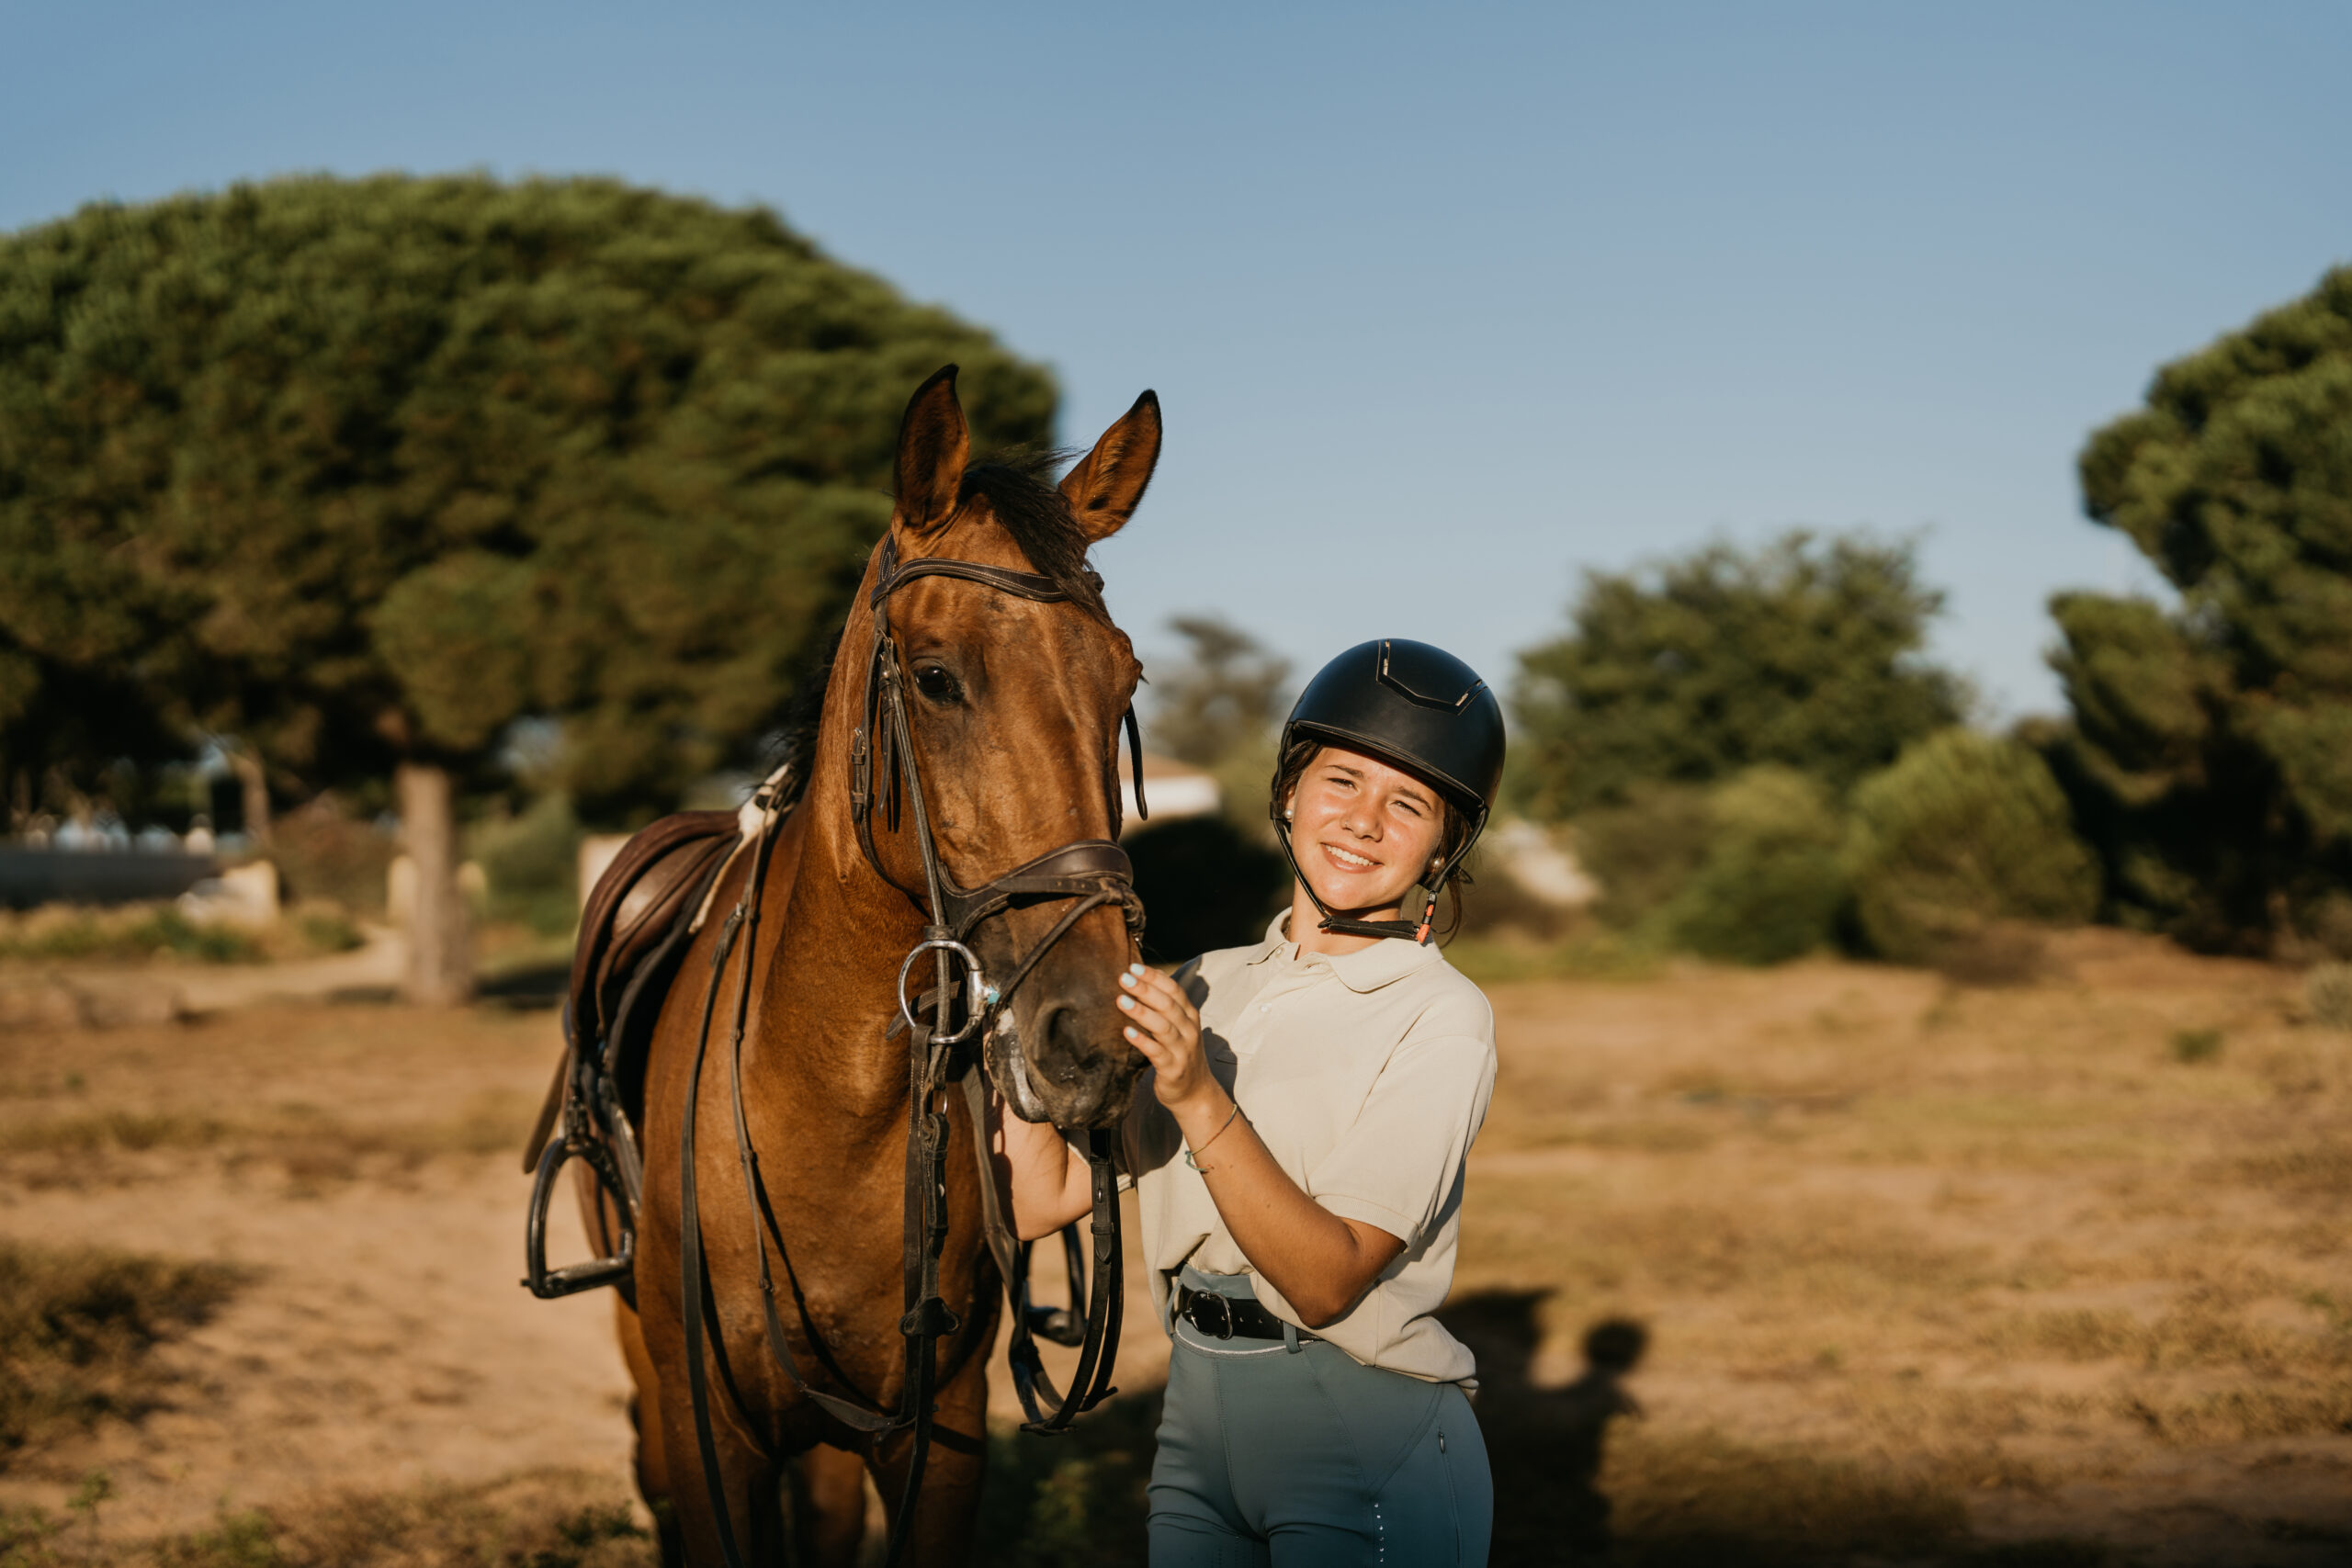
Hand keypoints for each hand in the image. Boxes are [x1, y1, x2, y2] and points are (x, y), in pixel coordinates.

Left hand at [1115, 962, 1217, 1115]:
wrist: (1195, 1093)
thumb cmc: (1180, 1053)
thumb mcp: (1178, 1026)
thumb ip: (1165, 1006)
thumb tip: (1144, 978)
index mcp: (1189, 1016)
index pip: (1174, 990)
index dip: (1154, 978)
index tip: (1133, 967)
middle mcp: (1188, 1030)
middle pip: (1168, 1005)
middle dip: (1145, 989)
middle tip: (1123, 978)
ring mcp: (1182, 1050)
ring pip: (1163, 1027)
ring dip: (1141, 1012)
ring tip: (1120, 1000)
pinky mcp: (1173, 1069)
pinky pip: (1157, 1053)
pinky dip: (1142, 1041)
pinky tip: (1126, 1032)